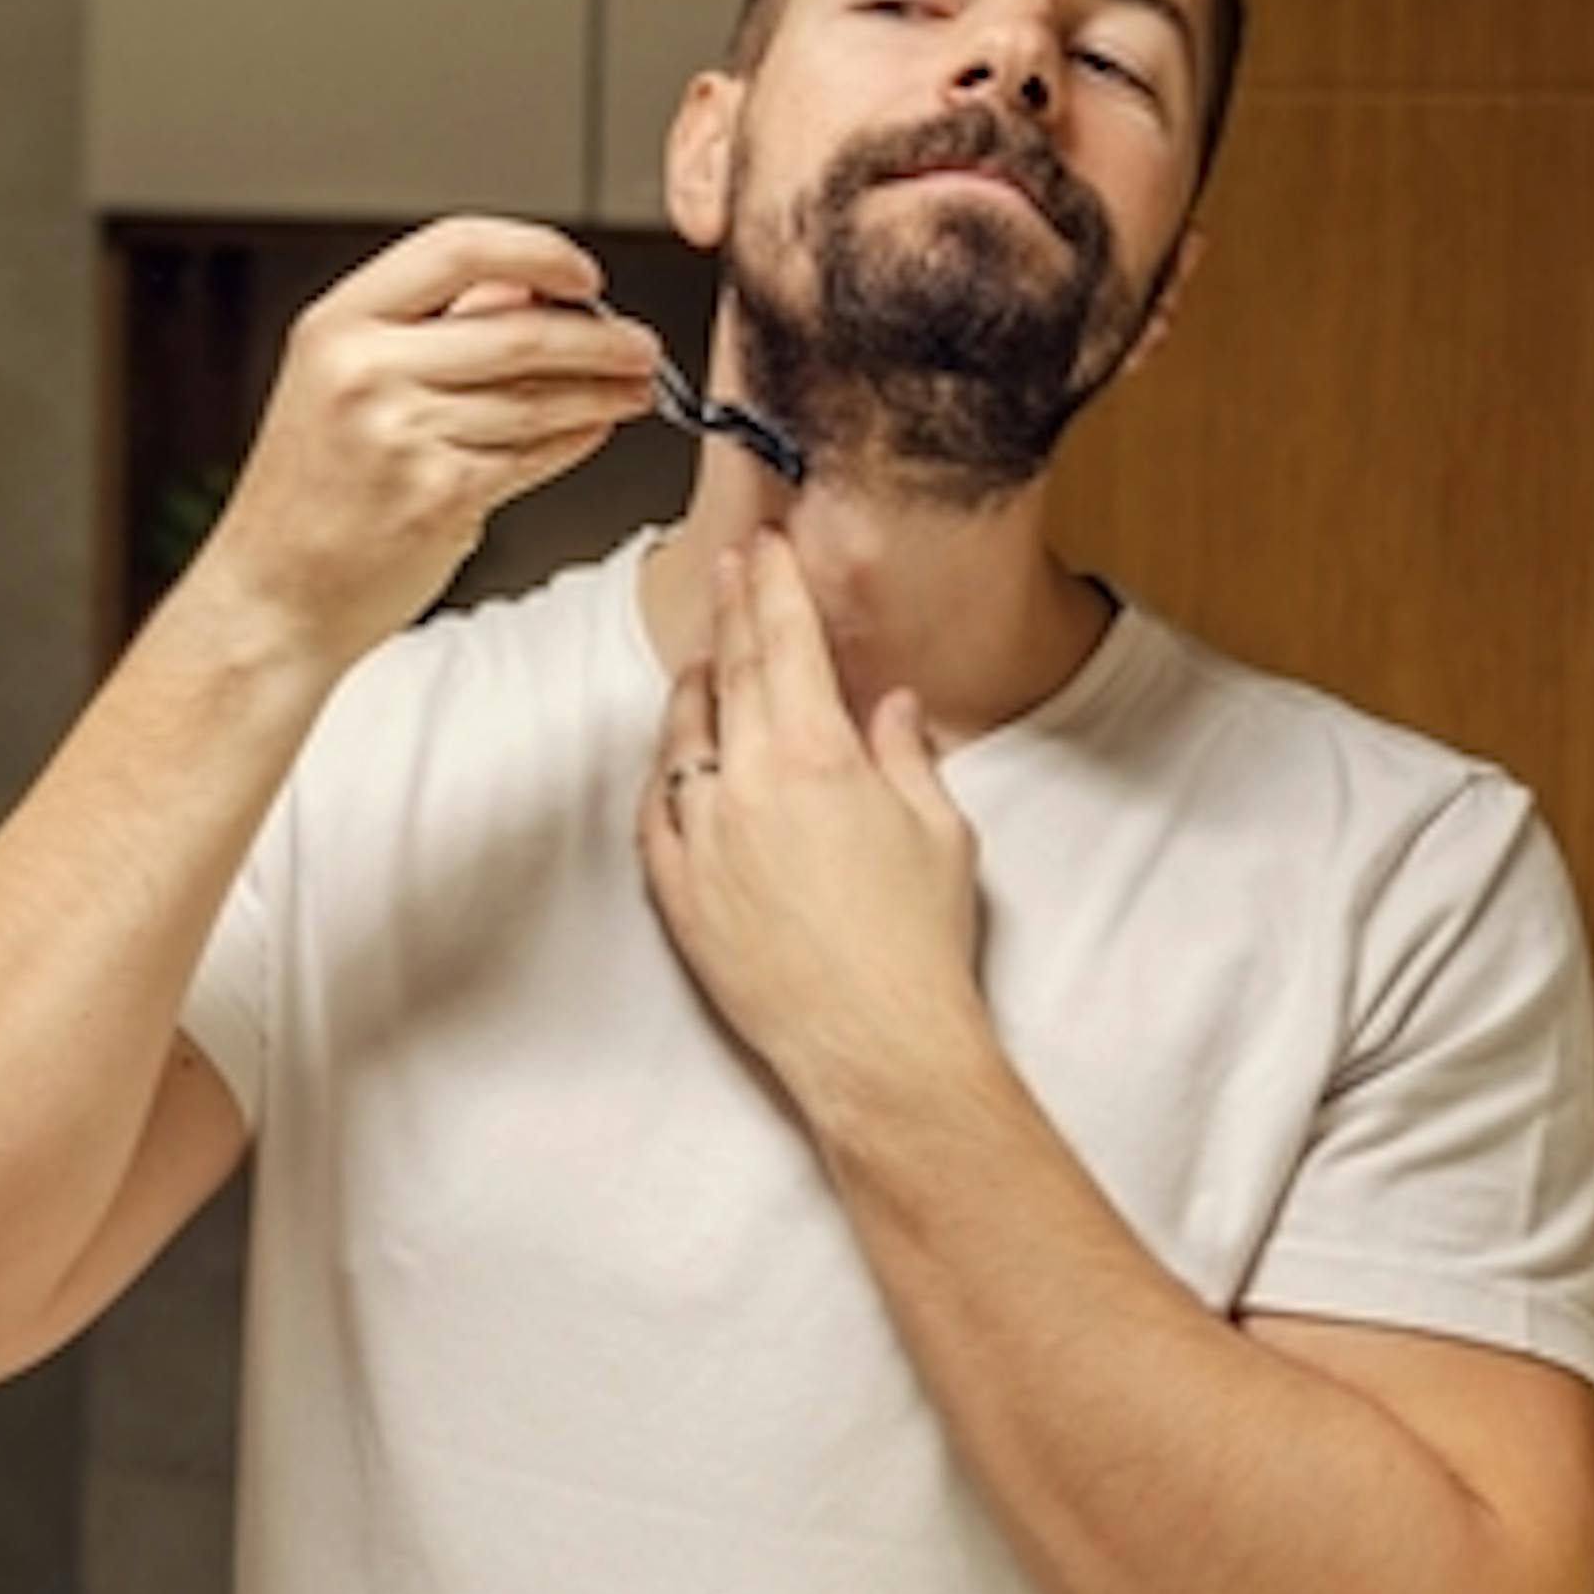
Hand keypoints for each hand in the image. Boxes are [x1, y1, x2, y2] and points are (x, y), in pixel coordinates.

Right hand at [186, 217, 665, 667]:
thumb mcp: (341, 382)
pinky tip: (592, 431)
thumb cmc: (312, 491)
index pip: (456, 248)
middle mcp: (363, 371)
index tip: (583, 272)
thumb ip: (431, 327)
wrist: (274, 593)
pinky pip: (533, 454)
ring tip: (634, 388)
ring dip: (603, 391)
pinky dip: (576, 439)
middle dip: (599, 335)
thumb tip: (530, 286)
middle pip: (518, 329)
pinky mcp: (439, 494)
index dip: (535, 251)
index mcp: (337, 325)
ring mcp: (401, 433)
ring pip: (537, 396)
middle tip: (639, 343)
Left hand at [637, 532, 987, 1108]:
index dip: (772, 587)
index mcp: (815, 756)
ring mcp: (701, 837)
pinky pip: (654, 812)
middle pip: (731, 675)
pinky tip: (674, 761)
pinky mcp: (676, 891)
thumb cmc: (919, 943)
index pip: (786, 643)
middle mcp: (746, 785)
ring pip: (681, 739)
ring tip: (703, 665)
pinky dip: (664, 776)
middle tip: (726, 570)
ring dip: (693, 693)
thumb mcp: (939, 830)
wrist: (876, 1044)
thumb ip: (905, 754)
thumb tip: (890, 708)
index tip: (762, 549)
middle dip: (729, 614)